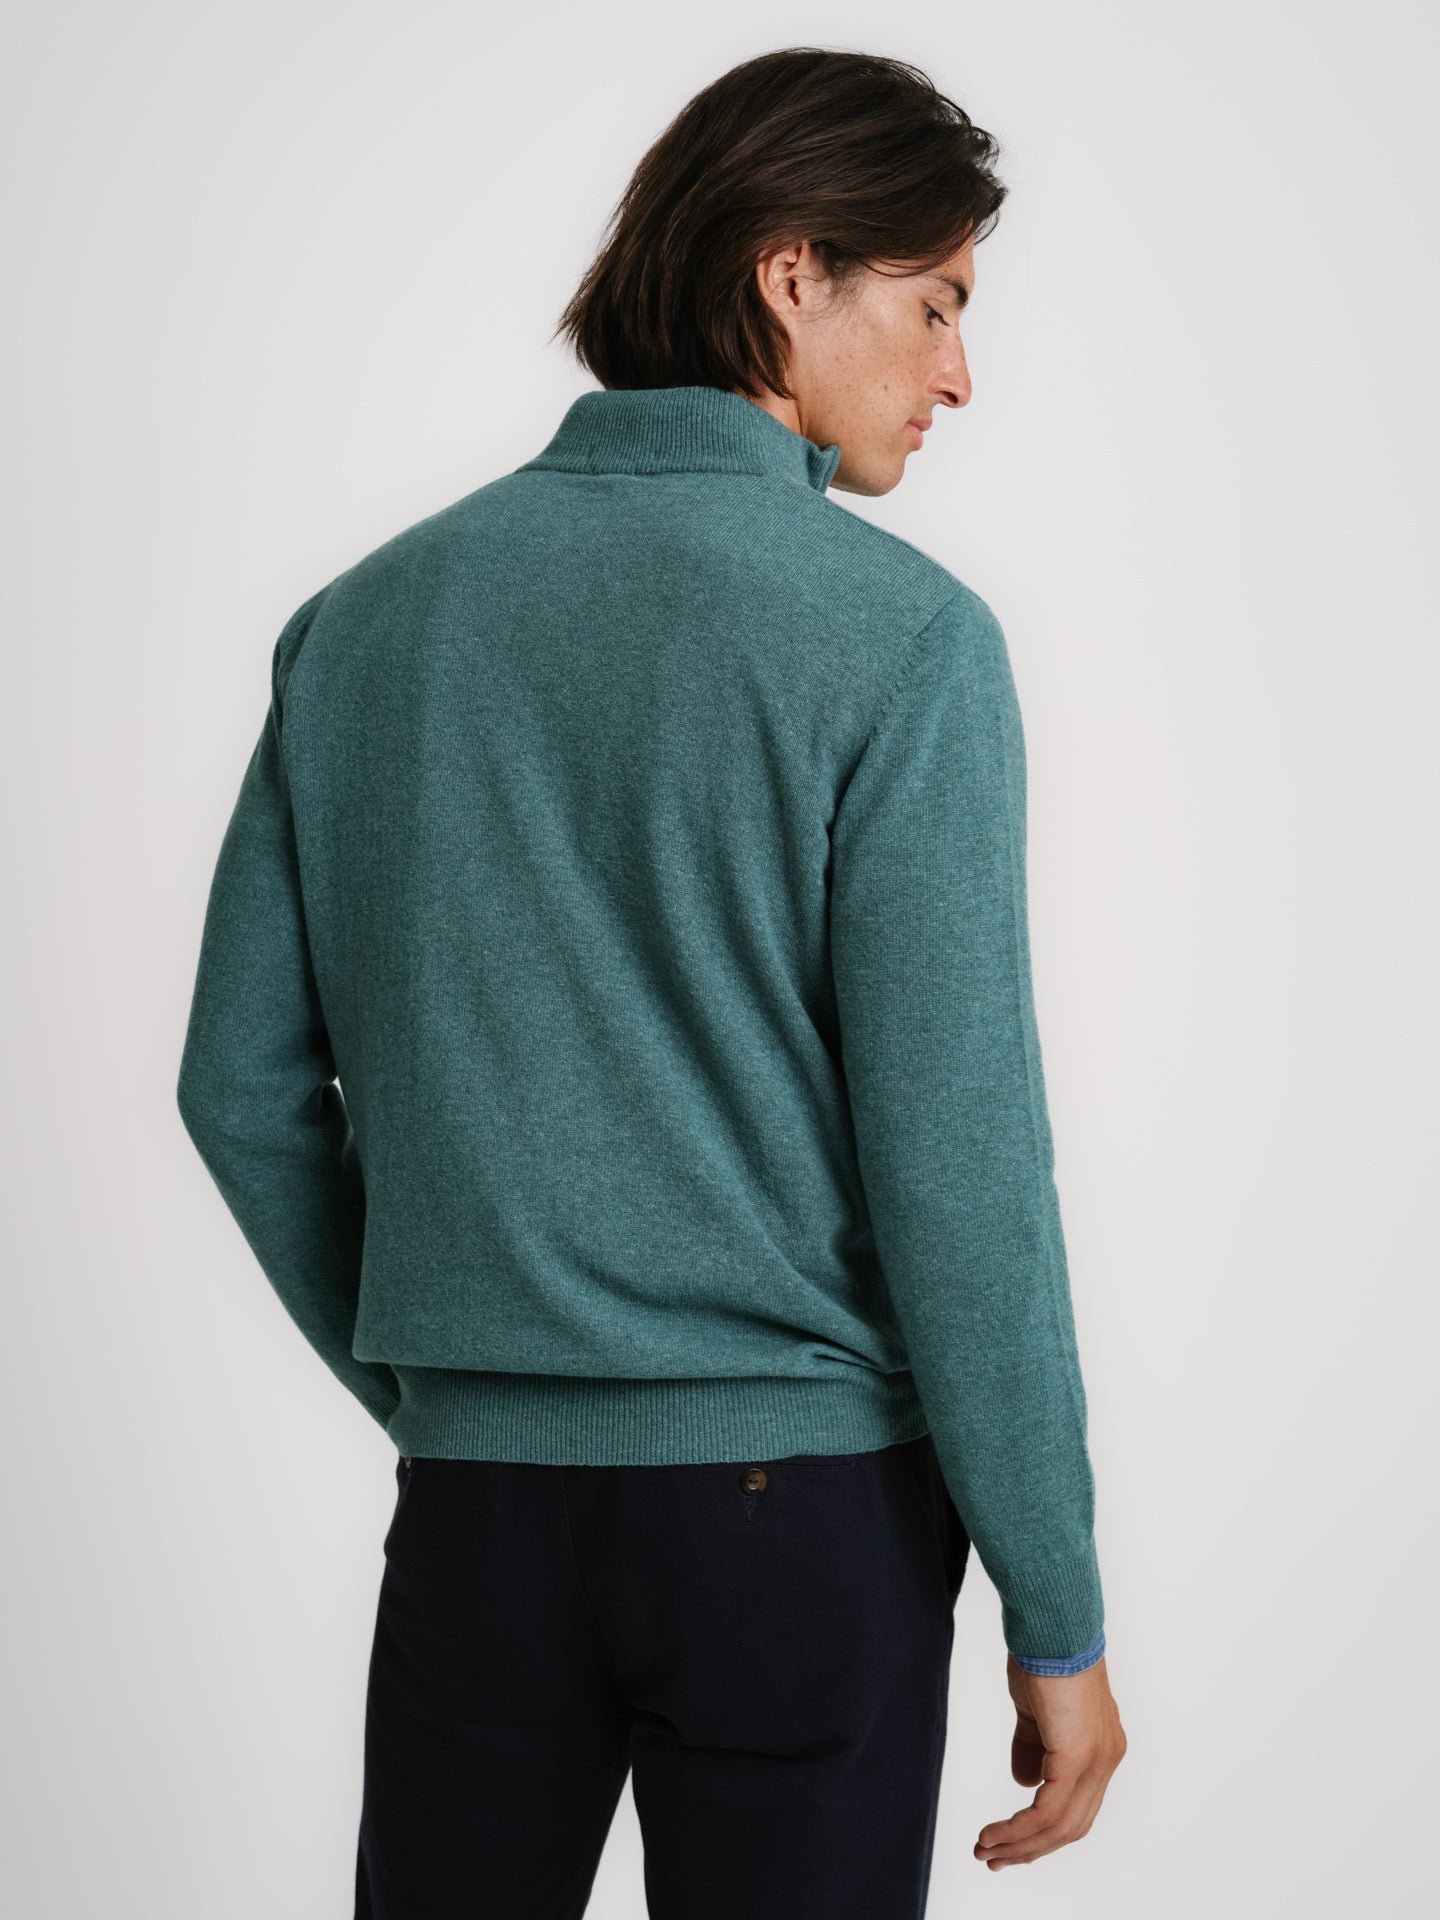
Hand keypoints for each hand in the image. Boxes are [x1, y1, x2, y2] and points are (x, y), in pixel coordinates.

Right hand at [974, 1653, 1127, 1869]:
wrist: (1052, 1624)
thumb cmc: (1043, 1653)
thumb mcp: (1036, 1710)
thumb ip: (1033, 1747)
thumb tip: (1024, 1783)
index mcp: (1100, 1748)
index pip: (1077, 1807)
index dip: (1044, 1831)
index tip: (1011, 1843)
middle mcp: (1106, 1759)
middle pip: (1071, 1826)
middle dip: (1029, 1848)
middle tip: (993, 1858)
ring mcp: (1096, 1760)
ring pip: (1060, 1826)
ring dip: (1019, 1844)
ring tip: (985, 1850)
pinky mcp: (1077, 1756)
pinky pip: (1048, 1810)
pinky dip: (1019, 1828)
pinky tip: (994, 1833)